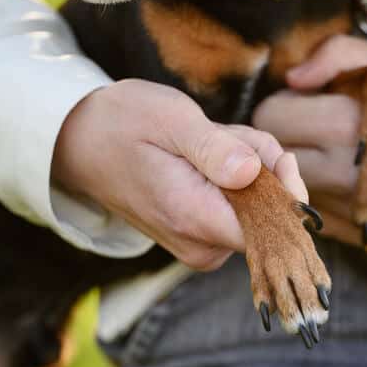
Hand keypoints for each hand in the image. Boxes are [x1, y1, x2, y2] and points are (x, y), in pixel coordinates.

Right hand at [52, 79, 306, 269]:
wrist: (78, 142)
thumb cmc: (122, 123)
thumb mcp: (170, 118)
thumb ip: (215, 148)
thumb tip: (253, 173)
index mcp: (194, 220)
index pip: (275, 228)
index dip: (288, 190)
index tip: (275, 154)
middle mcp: (202, 247)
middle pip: (271, 216)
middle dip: (264, 170)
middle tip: (225, 136)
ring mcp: (202, 248)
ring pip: (259, 209)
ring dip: (249, 170)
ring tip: (208, 142)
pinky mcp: (202, 241)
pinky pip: (242, 211)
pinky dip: (236, 181)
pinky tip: (208, 158)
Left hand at [253, 35, 366, 246]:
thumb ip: (336, 56)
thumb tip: (292, 78)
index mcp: (345, 124)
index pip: (270, 120)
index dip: (284, 106)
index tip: (306, 104)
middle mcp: (343, 174)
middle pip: (275, 162)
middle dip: (287, 142)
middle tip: (316, 131)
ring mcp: (355, 213)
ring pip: (294, 195)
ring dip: (305, 176)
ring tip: (340, 157)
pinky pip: (321, 223)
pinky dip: (328, 204)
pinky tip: (354, 184)